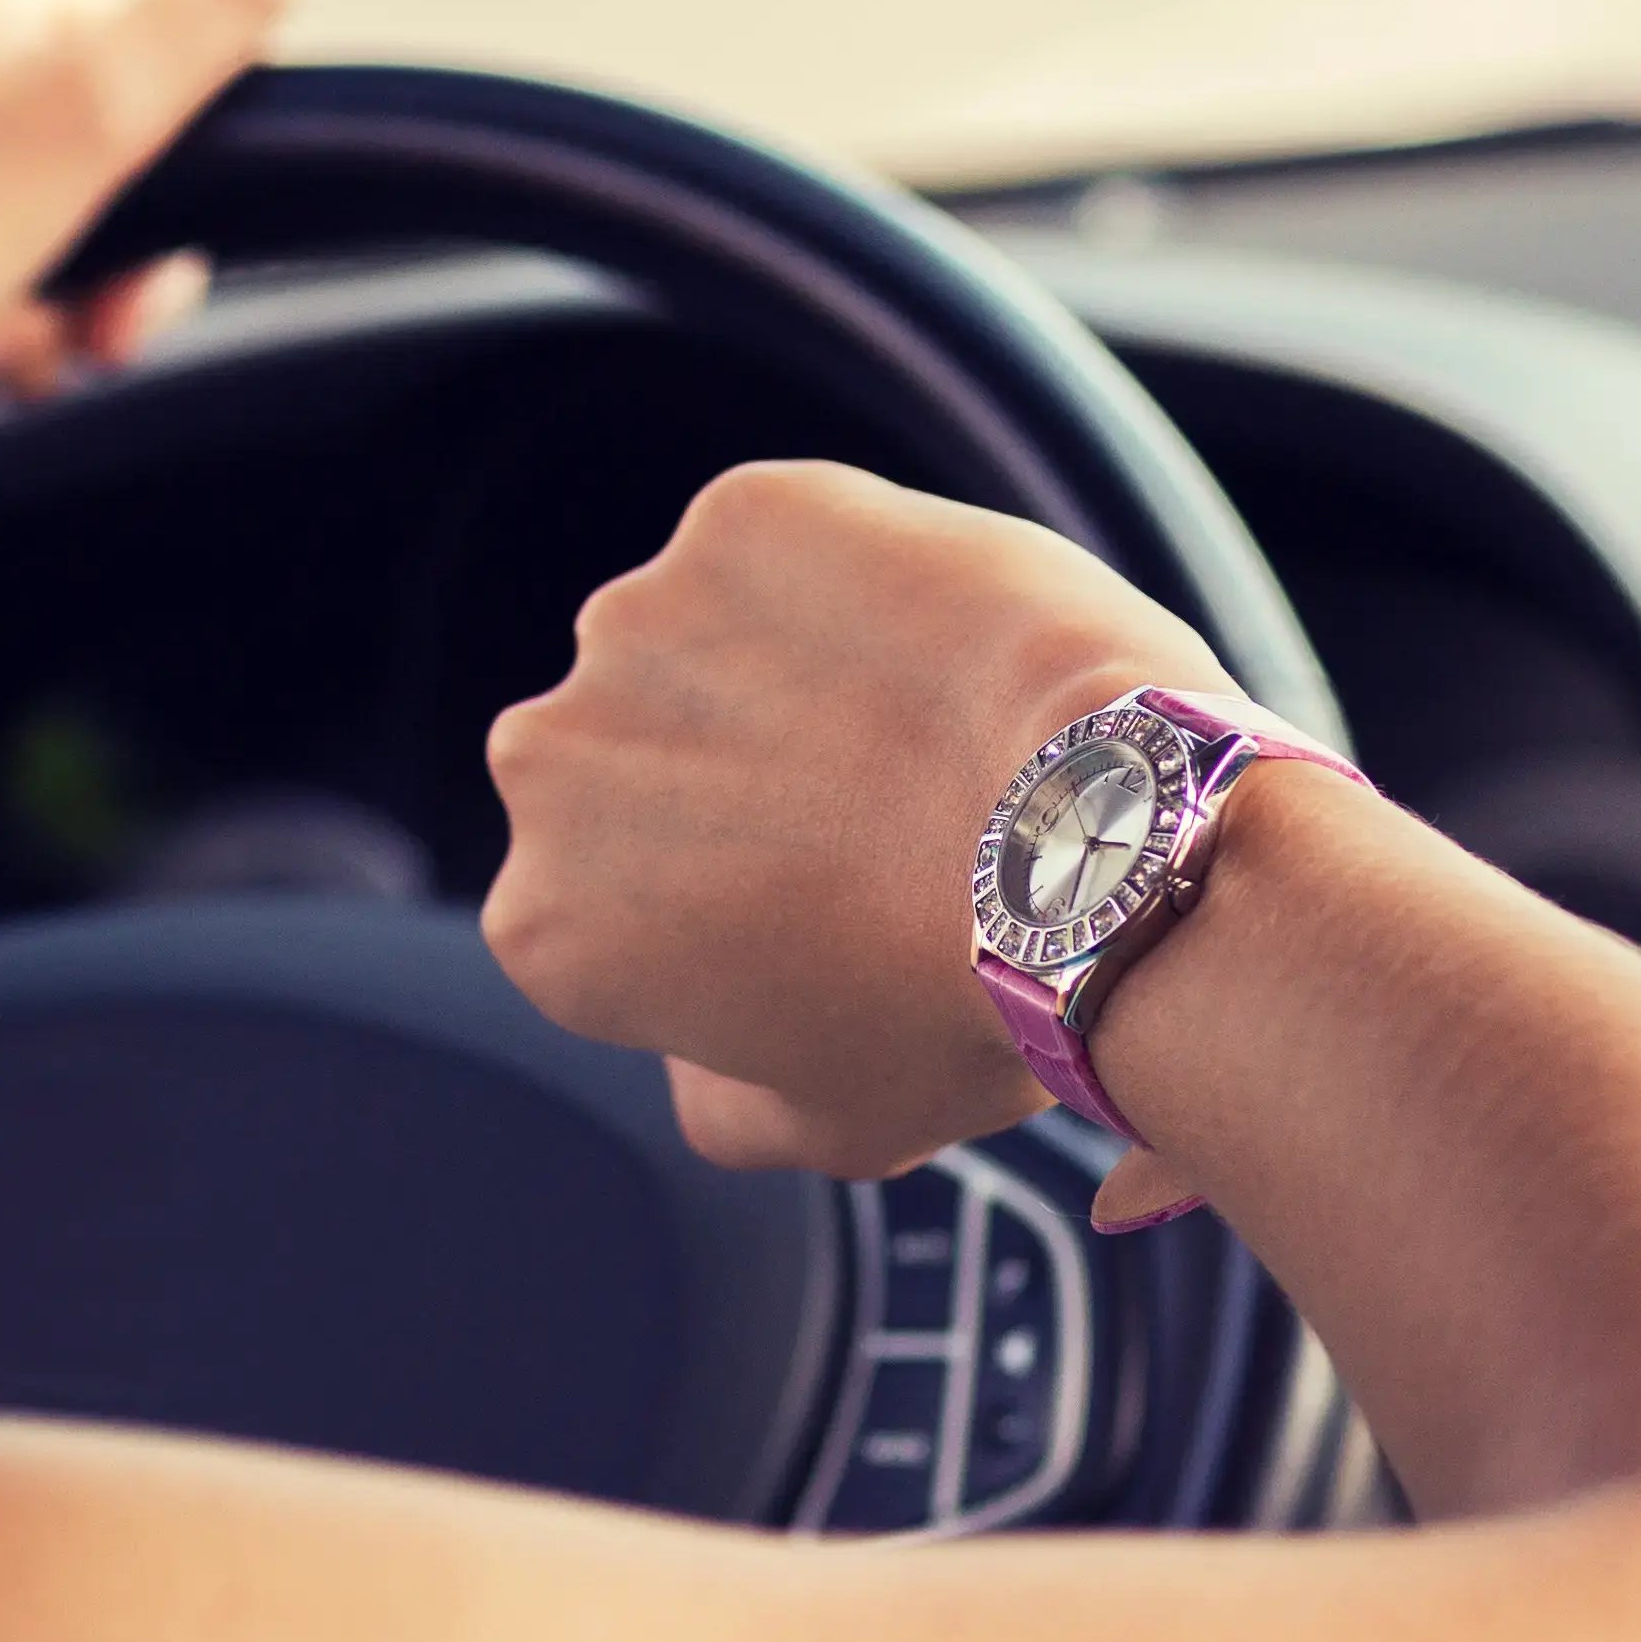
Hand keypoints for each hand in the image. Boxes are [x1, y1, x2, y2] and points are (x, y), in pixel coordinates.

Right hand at [480, 462, 1231, 1177]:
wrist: (1097, 848)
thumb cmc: (964, 1010)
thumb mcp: (823, 1124)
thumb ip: (717, 1095)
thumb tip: (699, 1049)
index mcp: (543, 924)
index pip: (606, 909)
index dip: (712, 915)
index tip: (814, 917)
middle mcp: (546, 762)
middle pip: (632, 762)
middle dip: (724, 780)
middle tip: (872, 818)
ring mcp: (640, 621)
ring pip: (701, 642)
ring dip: (782, 674)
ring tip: (922, 733)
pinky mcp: (745, 517)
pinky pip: (790, 548)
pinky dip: (856, 583)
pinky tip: (940, 652)